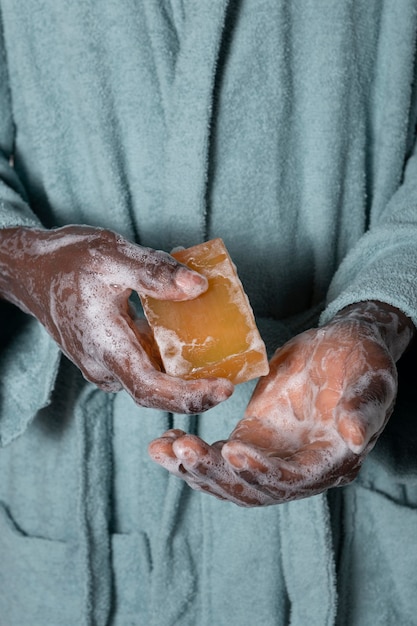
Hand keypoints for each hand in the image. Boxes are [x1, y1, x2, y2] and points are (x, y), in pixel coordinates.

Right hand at [0, 225, 232, 411]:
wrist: (31, 270)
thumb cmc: (67, 261)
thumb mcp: (112, 255)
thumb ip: (155, 272)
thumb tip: (199, 287)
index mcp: (105, 346)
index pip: (151, 388)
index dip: (189, 396)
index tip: (224, 388)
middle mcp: (103, 365)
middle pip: (155, 392)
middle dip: (194, 392)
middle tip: (229, 377)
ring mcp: (102, 364)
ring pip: (149, 380)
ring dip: (183, 376)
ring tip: (218, 357)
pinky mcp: (106, 355)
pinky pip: (141, 365)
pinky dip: (167, 359)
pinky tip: (186, 338)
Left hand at [148, 302, 413, 505]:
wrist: (342, 347)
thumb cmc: (361, 360)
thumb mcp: (370, 378)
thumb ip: (363, 409)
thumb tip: (357, 439)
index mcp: (330, 461)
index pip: (294, 480)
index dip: (264, 472)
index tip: (233, 449)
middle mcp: (298, 470)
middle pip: (252, 490)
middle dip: (215, 473)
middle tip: (182, 449)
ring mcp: (271, 457)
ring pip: (228, 479)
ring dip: (194, 468)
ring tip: (161, 448)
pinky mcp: (252, 439)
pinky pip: (217, 457)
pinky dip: (190, 454)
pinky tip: (165, 442)